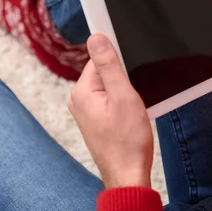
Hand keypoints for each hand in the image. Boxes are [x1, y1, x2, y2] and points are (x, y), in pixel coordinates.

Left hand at [69, 34, 152, 189]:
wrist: (128, 172)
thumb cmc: (127, 140)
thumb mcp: (123, 95)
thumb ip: (109, 65)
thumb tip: (96, 38)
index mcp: (82, 91)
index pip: (99, 58)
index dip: (119, 63)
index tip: (129, 76)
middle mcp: (79, 100)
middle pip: (105, 71)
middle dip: (124, 80)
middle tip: (132, 99)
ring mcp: (87, 110)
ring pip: (110, 86)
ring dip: (125, 93)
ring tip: (131, 111)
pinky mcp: (96, 119)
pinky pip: (111, 98)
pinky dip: (123, 103)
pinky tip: (129, 117)